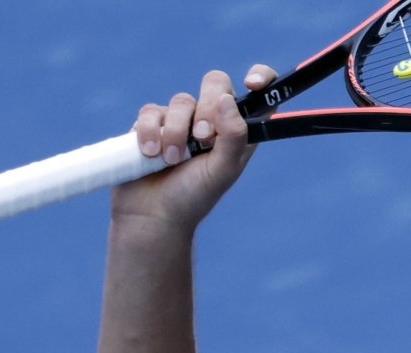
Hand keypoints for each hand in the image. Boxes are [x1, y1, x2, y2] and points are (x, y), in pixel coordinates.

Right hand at [110, 64, 279, 232]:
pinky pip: (151, 111)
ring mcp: (181, 121)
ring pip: (181, 100)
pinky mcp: (152, 124)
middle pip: (215, 82)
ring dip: (176, 131)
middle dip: (207, 107)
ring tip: (172, 160)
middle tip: (202, 138)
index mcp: (238, 131)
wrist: (151, 215)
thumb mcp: (223, 170)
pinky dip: (150, 132)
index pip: (259, 94)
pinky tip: (150, 154)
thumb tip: (227, 99)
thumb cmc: (193, 197)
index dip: (260, 78)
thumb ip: (233, 135)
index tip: (250, 84)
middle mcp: (212, 121)